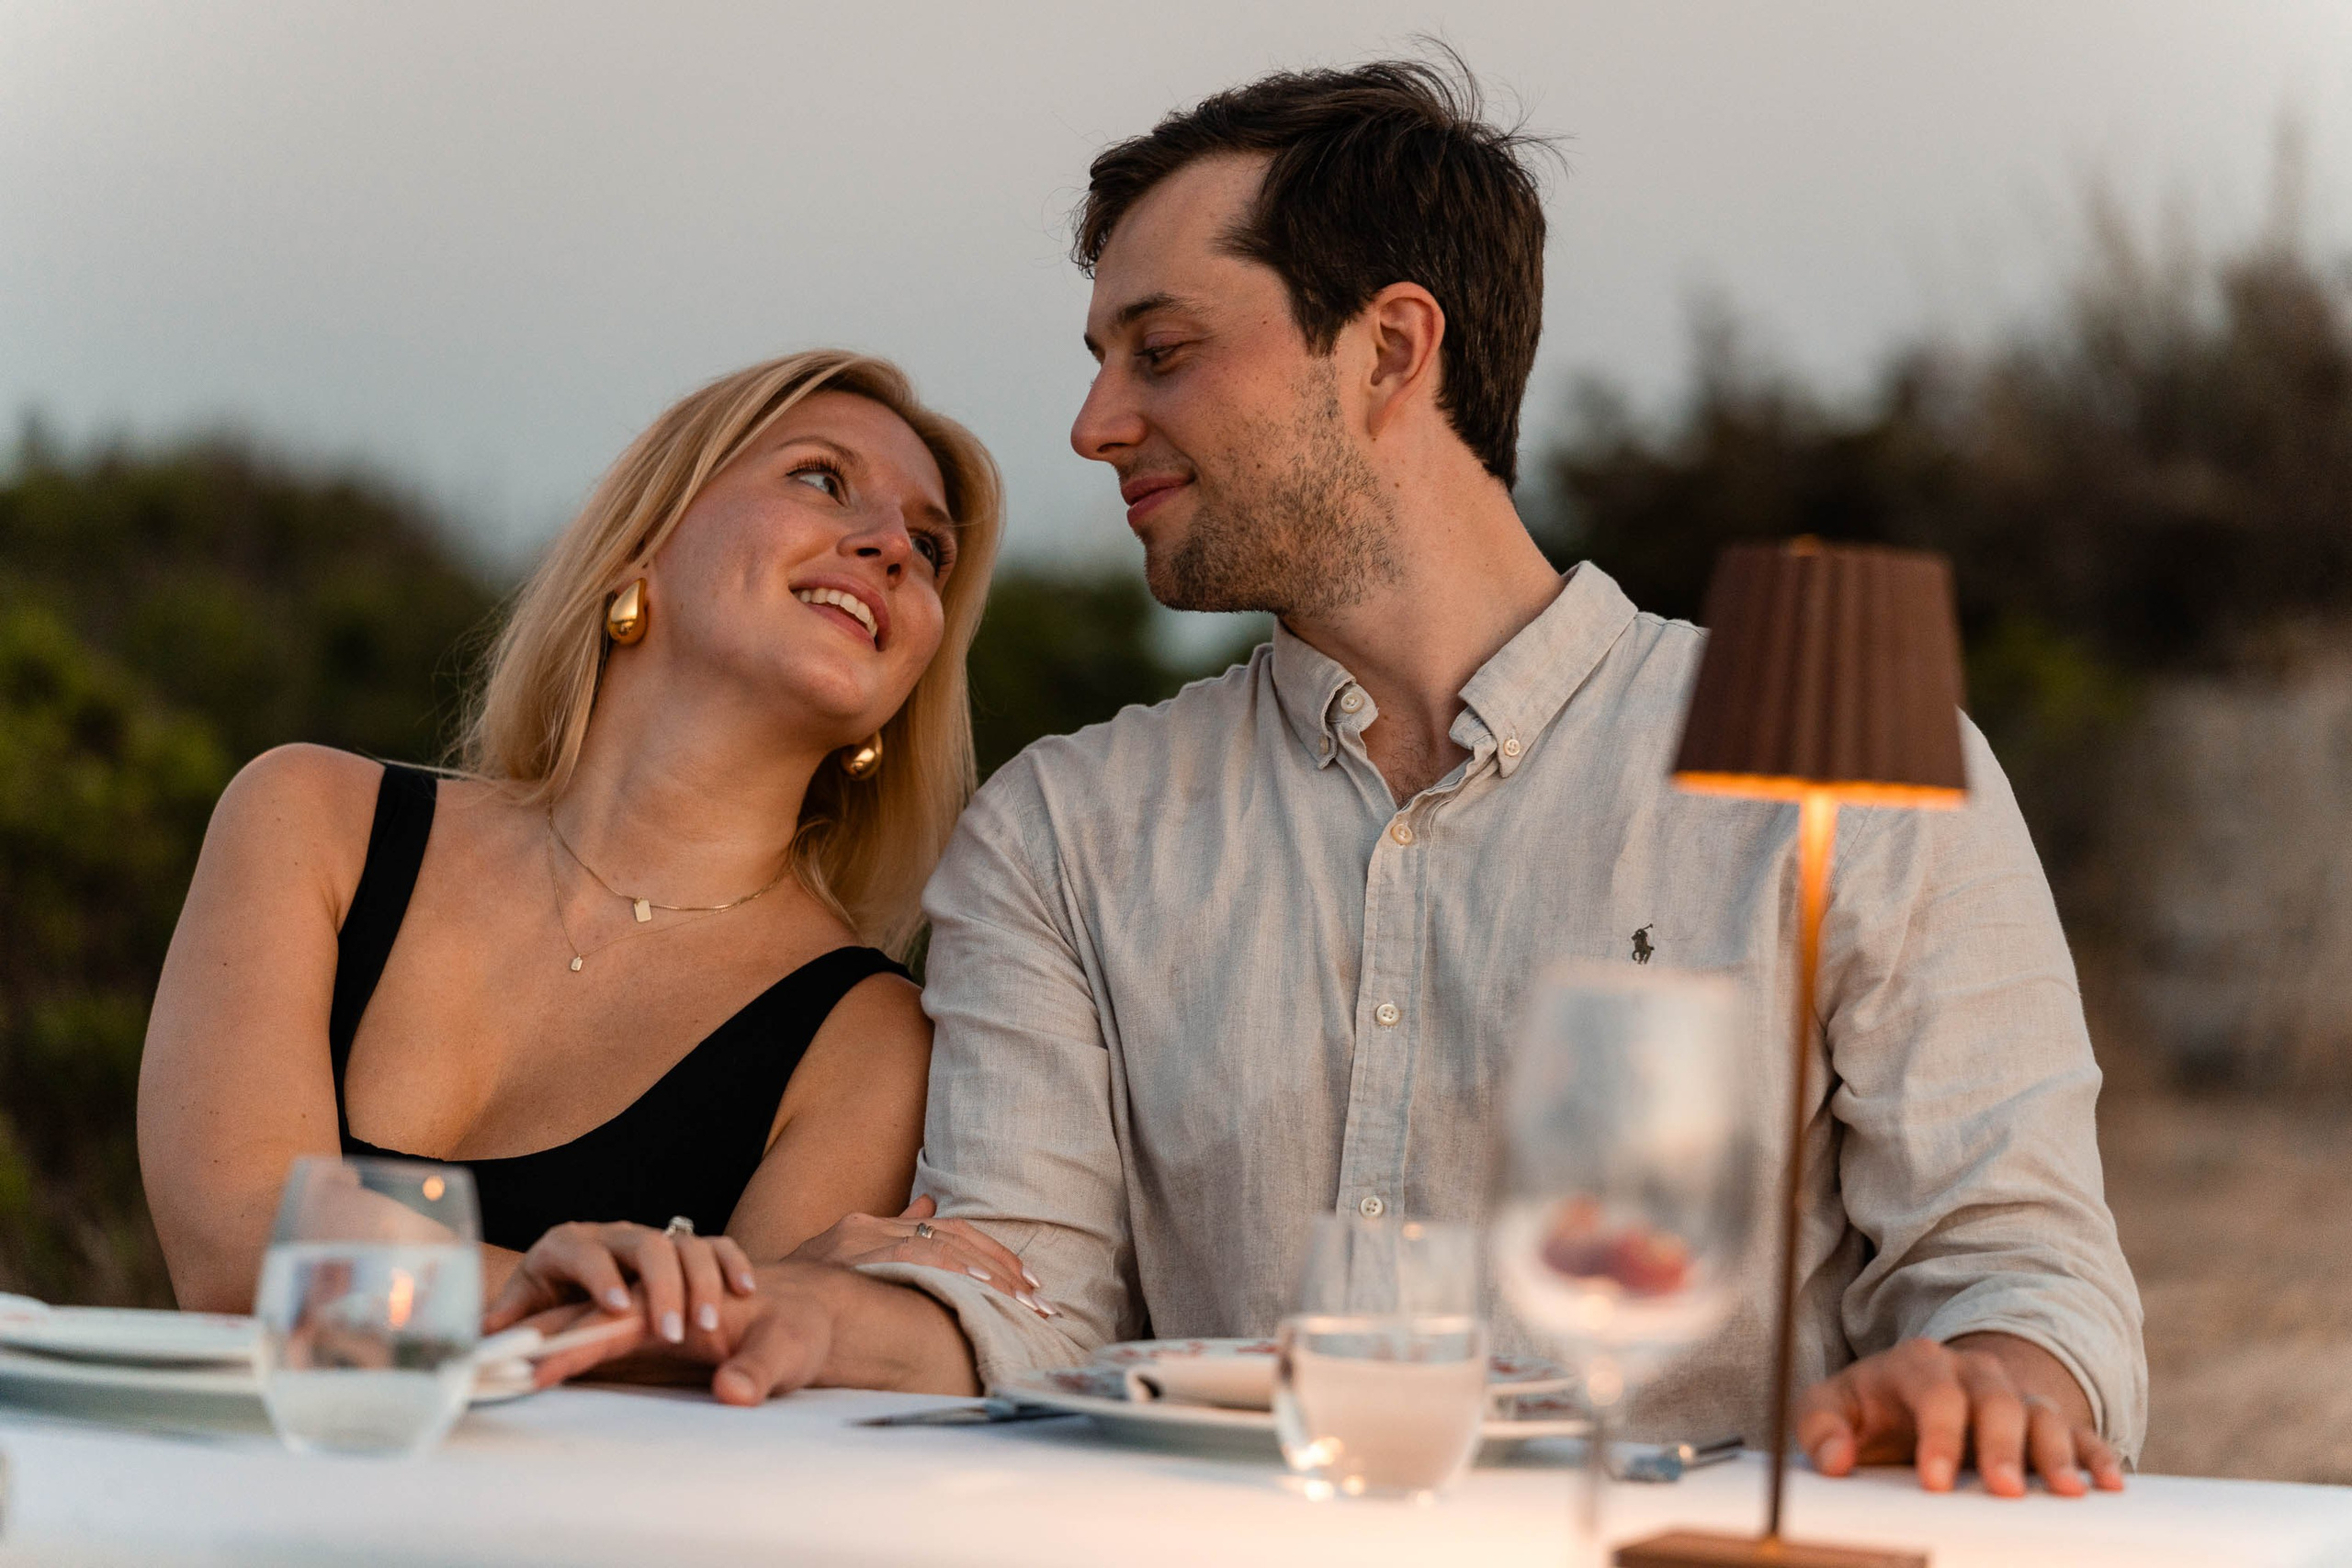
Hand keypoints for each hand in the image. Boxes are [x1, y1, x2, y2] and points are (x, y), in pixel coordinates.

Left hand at [485, 1220, 758, 1348]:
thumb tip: (480, 1334)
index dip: (601, 1276)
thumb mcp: (532, 1300)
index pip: (584, 1254)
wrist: (605, 1275)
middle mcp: (614, 1241)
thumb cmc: (563, 1298)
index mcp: (569, 1249)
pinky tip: (743, 1290)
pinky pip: (718, 1247)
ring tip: (706, 1324)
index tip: (618, 1308)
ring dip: (698, 1283)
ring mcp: (656, 1244)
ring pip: (683, 1248)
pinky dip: (731, 1264)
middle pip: (645, 1247)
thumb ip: (515, 1316)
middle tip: (673, 1331)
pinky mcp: (693, 1252)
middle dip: (662, 1287)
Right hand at [788, 1196, 1051, 1316]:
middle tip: (1037, 1298)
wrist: (737, 1299)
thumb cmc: (788, 1290)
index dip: (990, 1255)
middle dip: (1000, 1268)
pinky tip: (982, 1288)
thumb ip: (888, 1233)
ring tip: (1023, 1302)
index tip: (1024, 1281)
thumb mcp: (837, 1259)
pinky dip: (952, 1272)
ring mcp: (861, 1240)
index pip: (947, 1235)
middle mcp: (869, 1228)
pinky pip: (915, 1260)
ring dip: (988, 1276)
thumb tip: (930, 1206)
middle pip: (954, 1239)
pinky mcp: (853, 1255)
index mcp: (869, 1227)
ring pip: (943, 1249)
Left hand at [1797, 1334, 2125, 1497]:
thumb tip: (1834, 1461)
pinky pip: (2079, 1431)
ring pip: (2042, 1413)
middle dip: (2001, 1446)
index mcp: (1918, 1364)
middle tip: (2003, 1491)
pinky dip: (2095, 1455)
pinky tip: (2109, 1485)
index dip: (1937, 1436)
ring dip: (2057, 1452)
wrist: (1913, 1394)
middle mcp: (1972, 1373)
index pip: (1934, 1393)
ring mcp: (2012, 1395)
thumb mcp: (1831, 1408)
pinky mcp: (2043, 1422)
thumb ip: (1819, 1428)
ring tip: (2068, 1493)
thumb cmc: (1868, 1409)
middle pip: (1996, 1400)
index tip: (1934, 1483)